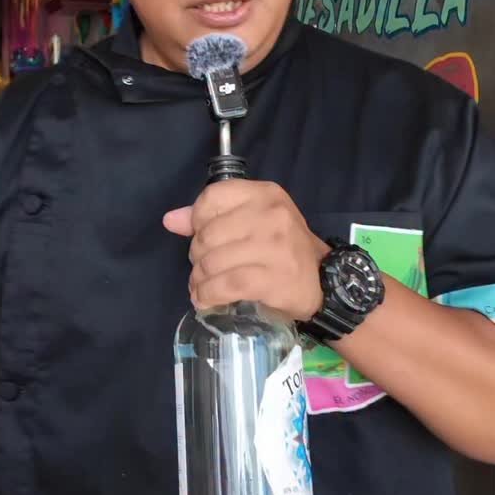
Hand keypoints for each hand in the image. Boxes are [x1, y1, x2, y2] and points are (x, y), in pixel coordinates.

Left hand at [163, 179, 329, 317]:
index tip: (201, 238)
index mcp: (264, 194)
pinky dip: (208, 295)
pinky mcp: (273, 278)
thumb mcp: (253, 221)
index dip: (197, 221)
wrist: (324, 282)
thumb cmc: (283, 248)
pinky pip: (226, 285)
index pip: (212, 198)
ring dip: (199, 280)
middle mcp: (270, 215)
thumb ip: (211, 217)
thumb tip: (170, 220)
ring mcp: (274, 247)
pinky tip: (205, 300)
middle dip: (196, 257)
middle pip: (208, 234)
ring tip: (201, 287)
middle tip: (202, 270)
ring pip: (214, 262)